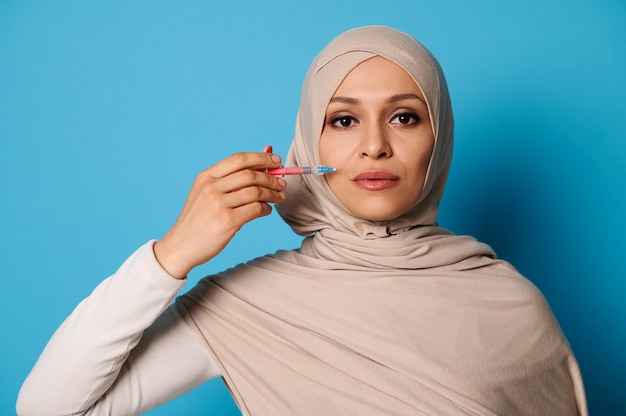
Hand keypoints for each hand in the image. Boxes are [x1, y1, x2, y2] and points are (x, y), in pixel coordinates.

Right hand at [153, 151, 285, 278]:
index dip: (261, 158)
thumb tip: (261, 169)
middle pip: (250, 174)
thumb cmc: (198, 220)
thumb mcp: (204, 194)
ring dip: (272, 193)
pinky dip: (266, 208)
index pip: (238, 159)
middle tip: (282, 183)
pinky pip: (255, 209)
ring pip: (255, 191)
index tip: (276, 161)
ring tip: (280, 197)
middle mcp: (211, 188)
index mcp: (206, 177)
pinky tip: (267, 210)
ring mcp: (218, 204)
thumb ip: (228, 182)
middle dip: (271, 177)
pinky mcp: (227, 221)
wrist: (181, 246)